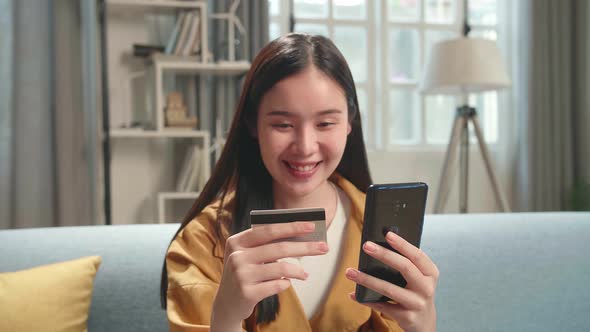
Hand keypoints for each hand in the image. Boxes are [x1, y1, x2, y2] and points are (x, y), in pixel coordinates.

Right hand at [211, 222, 328, 330]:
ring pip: (281, 268)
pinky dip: (286, 283)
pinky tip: (286, 283)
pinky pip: (278, 285)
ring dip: (298, 271)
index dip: (291, 227)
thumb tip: (301, 237)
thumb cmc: (244, 273)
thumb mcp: (248, 255)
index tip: (312, 226)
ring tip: (305, 274)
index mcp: (237, 241)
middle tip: (324, 247)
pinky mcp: (247, 293)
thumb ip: (267, 245)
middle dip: (305, 247)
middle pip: (279, 248)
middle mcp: (237, 256)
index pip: (268, 230)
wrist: (227, 303)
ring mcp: (241, 275)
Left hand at [345, 231, 438, 331]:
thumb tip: (380, 244)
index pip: (417, 255)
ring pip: (390, 289)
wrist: (424, 323)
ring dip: (367, 280)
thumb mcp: (418, 278)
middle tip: (366, 246)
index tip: (388, 234)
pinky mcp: (407, 318)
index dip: (403, 244)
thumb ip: (406, 263)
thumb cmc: (415, 292)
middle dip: (384, 255)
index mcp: (430, 273)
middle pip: (405, 267)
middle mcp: (427, 288)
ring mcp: (417, 304)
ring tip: (350, 271)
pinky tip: (354, 294)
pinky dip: (366, 300)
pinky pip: (382, 306)